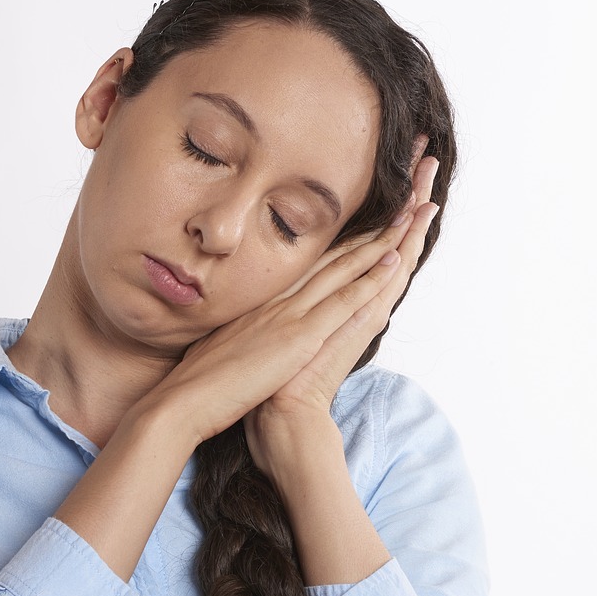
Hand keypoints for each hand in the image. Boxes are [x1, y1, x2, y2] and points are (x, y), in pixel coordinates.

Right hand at [142, 145, 441, 447]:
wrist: (182, 402)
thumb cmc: (200, 382)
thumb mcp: (225, 345)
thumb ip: (246, 331)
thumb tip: (253, 330)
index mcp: (266, 302)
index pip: (315, 263)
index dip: (347, 237)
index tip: (374, 217)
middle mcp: (281, 299)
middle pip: (336, 254)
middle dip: (374, 225)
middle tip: (405, 193)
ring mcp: (290, 314)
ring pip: (346, 268)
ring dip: (383, 239)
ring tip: (414, 211)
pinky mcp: (298, 337)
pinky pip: (343, 301)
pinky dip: (369, 278)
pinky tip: (393, 256)